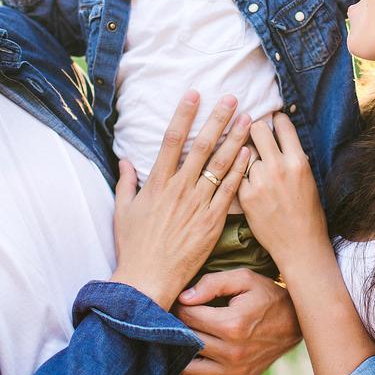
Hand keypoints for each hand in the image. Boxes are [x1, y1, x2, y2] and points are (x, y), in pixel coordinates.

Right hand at [110, 92, 251, 308]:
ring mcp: (198, 204)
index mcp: (157, 183)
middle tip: (232, 99)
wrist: (147, 279)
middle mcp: (179, 189)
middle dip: (218, 119)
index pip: (171, 139)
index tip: (194, 94)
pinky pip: (230, 191)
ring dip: (236, 139)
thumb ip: (126, 182)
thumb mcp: (123, 211)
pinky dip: (240, 171)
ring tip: (249, 120)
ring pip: (220, 165)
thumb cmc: (133, 247)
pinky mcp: (212, 222)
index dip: (184, 114)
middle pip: (202, 146)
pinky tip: (251, 154)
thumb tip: (125, 160)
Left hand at [166, 269, 300, 374]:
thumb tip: (183, 298)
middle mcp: (232, 352)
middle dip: (172, 332)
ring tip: (163, 352)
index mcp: (232, 324)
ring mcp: (235, 373)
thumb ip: (212, 283)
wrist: (296, 321)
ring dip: (172, 364)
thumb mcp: (244, 279)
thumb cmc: (266, 296)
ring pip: (189, 374)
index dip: (177, 307)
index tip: (177, 303)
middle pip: (186, 343)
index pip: (188, 317)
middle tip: (166, 324)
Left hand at [238, 113, 329, 268]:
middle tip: (253, 134)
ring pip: (243, 152)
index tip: (271, 121)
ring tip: (247, 161)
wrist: (300, 245)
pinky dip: (238, 174)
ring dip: (245, 154)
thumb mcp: (307, 178)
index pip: (282, 124)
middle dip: (253, 129)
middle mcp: (279, 167)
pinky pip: (236, 173)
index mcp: (298, 161)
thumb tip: (280, 138)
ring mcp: (260, 181)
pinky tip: (242, 178)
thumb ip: (293, 157)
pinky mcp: (245, 196)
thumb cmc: (308, 213)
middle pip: (257, 129)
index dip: (275, 120)